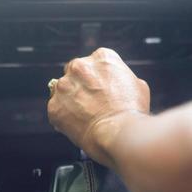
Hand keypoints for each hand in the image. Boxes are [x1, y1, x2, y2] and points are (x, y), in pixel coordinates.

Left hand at [47, 48, 149, 163]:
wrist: (118, 133)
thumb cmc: (131, 112)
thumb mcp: (137, 85)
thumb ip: (120, 77)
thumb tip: (115, 83)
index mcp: (101, 58)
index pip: (92, 63)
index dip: (94, 78)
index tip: (96, 88)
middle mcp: (79, 66)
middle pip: (73, 73)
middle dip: (79, 85)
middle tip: (89, 102)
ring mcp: (64, 85)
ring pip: (62, 90)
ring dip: (69, 100)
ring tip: (84, 116)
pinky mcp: (54, 105)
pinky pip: (56, 109)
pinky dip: (63, 116)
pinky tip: (76, 124)